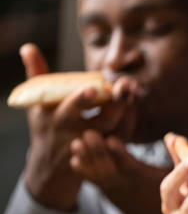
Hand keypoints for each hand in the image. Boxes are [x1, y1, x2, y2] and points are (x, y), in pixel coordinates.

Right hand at [20, 43, 134, 210]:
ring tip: (131, 89)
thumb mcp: (37, 103)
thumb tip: (28, 48)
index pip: (69, 108)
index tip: (92, 87)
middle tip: (124, 85)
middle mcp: (76, 133)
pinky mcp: (108, 150)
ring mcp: (94, 144)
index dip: (81, 99)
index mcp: (56, 118)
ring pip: (116, 129)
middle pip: (100, 122)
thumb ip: (36, 75)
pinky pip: (123, 135)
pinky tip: (133, 100)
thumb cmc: (46, 124)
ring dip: (126, 110)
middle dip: (116, 104)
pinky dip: (129, 118)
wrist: (52, 164)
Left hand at [70, 131, 170, 213]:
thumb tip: (173, 136)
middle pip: (109, 170)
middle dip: (97, 152)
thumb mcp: (180, 175)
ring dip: (86, 160)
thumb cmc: (172, 194)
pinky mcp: (108, 192)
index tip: (111, 139)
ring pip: (97, 176)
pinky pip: (93, 182)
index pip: (132, 168)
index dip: (120, 154)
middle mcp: (129, 186)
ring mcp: (116, 190)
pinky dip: (83, 171)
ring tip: (77, 144)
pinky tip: (75, 159)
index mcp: (146, 180)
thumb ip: (177, 156)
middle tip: (89, 133)